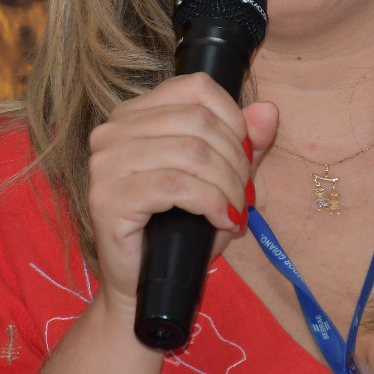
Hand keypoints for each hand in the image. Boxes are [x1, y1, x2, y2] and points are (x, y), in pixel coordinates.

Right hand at [86, 73, 277, 321]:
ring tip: (234, 211)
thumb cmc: (180, 230)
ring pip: (191, 153)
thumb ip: (245, 144)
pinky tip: (221, 220)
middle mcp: (113, 131)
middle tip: (244, 195)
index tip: (247, 156)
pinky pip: (175, 186)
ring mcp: (105, 164)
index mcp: (135, 114)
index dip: (234, 119)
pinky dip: (211, 202)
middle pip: (198, 122)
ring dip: (227, 186)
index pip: (195, 87)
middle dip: (235, 161)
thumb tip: (268, 110)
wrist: (144, 286)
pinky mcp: (107, 198)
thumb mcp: (221, 180)